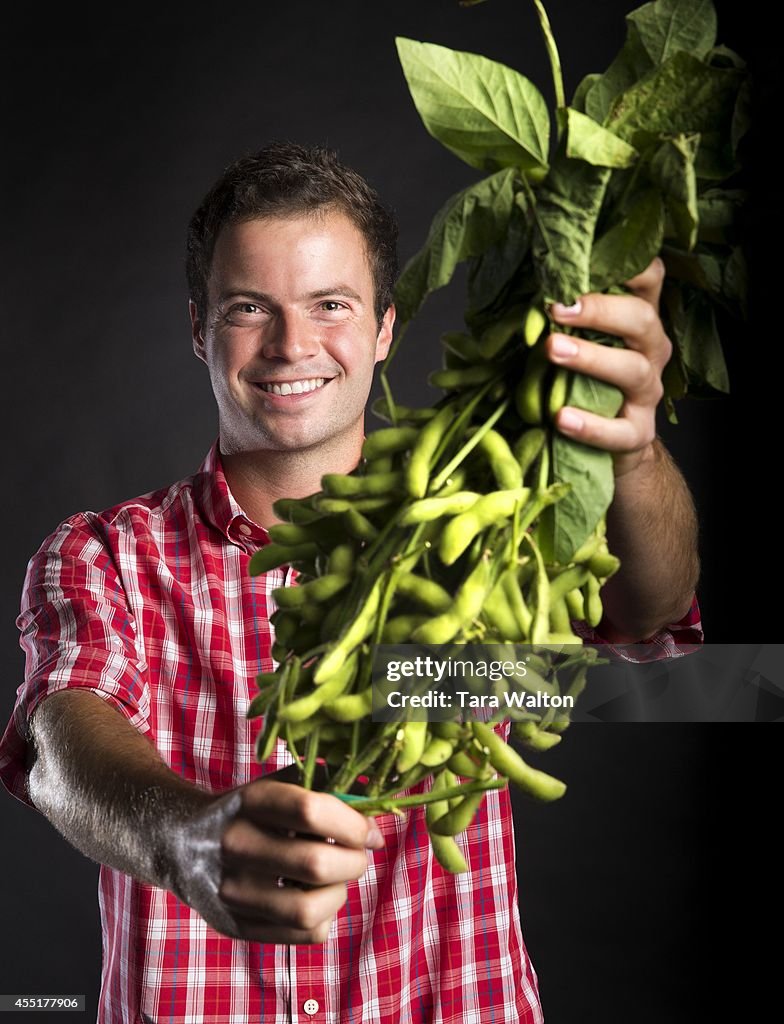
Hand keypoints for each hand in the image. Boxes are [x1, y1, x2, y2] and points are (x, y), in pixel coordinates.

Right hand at [165, 775, 383, 943]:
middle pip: (316, 864)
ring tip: (337, 878)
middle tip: (357, 855)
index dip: (353, 823)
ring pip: (310, 910)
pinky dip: (324, 916)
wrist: (182, 842)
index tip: (370, 831)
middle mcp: (235, 845)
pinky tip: (314, 896)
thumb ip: (326, 787)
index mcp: (250, 801)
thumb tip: (374, 811)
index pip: (311, 810)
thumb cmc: (251, 811)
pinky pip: (304, 934)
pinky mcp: (236, 926)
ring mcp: (231, 891)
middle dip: (354, 861)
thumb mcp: (278, 784)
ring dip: (340, 893)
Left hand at [545, 256, 671, 477]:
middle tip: (557, 309)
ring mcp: (647, 392)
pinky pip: (620, 430)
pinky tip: (561, 417)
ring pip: (632, 369)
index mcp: (637, 319)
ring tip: (552, 350)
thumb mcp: (573, 341)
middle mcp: (651, 350)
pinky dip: (591, 425)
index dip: (629, 265)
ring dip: (591, 358)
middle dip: (600, 310)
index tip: (589, 258)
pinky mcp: (638, 433)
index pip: (649, 279)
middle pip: (641, 319)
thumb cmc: (580, 380)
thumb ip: (557, 317)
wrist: (608, 446)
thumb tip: (510, 291)